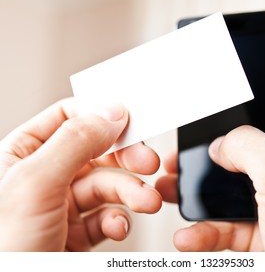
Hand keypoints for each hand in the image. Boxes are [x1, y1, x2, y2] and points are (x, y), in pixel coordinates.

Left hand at [0, 98, 161, 250]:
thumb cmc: (2, 252)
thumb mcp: (35, 185)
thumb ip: (75, 142)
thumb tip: (112, 114)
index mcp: (23, 154)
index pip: (68, 117)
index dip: (101, 116)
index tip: (130, 122)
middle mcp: (44, 176)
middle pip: (97, 151)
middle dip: (126, 158)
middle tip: (148, 162)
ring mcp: (61, 205)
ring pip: (107, 185)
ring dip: (132, 193)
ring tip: (147, 202)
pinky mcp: (77, 232)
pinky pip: (107, 216)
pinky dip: (119, 220)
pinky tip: (118, 227)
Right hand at [156, 106, 264, 250]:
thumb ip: (248, 144)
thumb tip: (219, 145)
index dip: (245, 112)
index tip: (213, 116)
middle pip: (242, 156)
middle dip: (206, 159)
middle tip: (180, 159)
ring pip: (227, 194)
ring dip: (195, 196)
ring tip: (168, 192)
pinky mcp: (264, 238)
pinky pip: (225, 229)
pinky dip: (202, 232)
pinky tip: (189, 237)